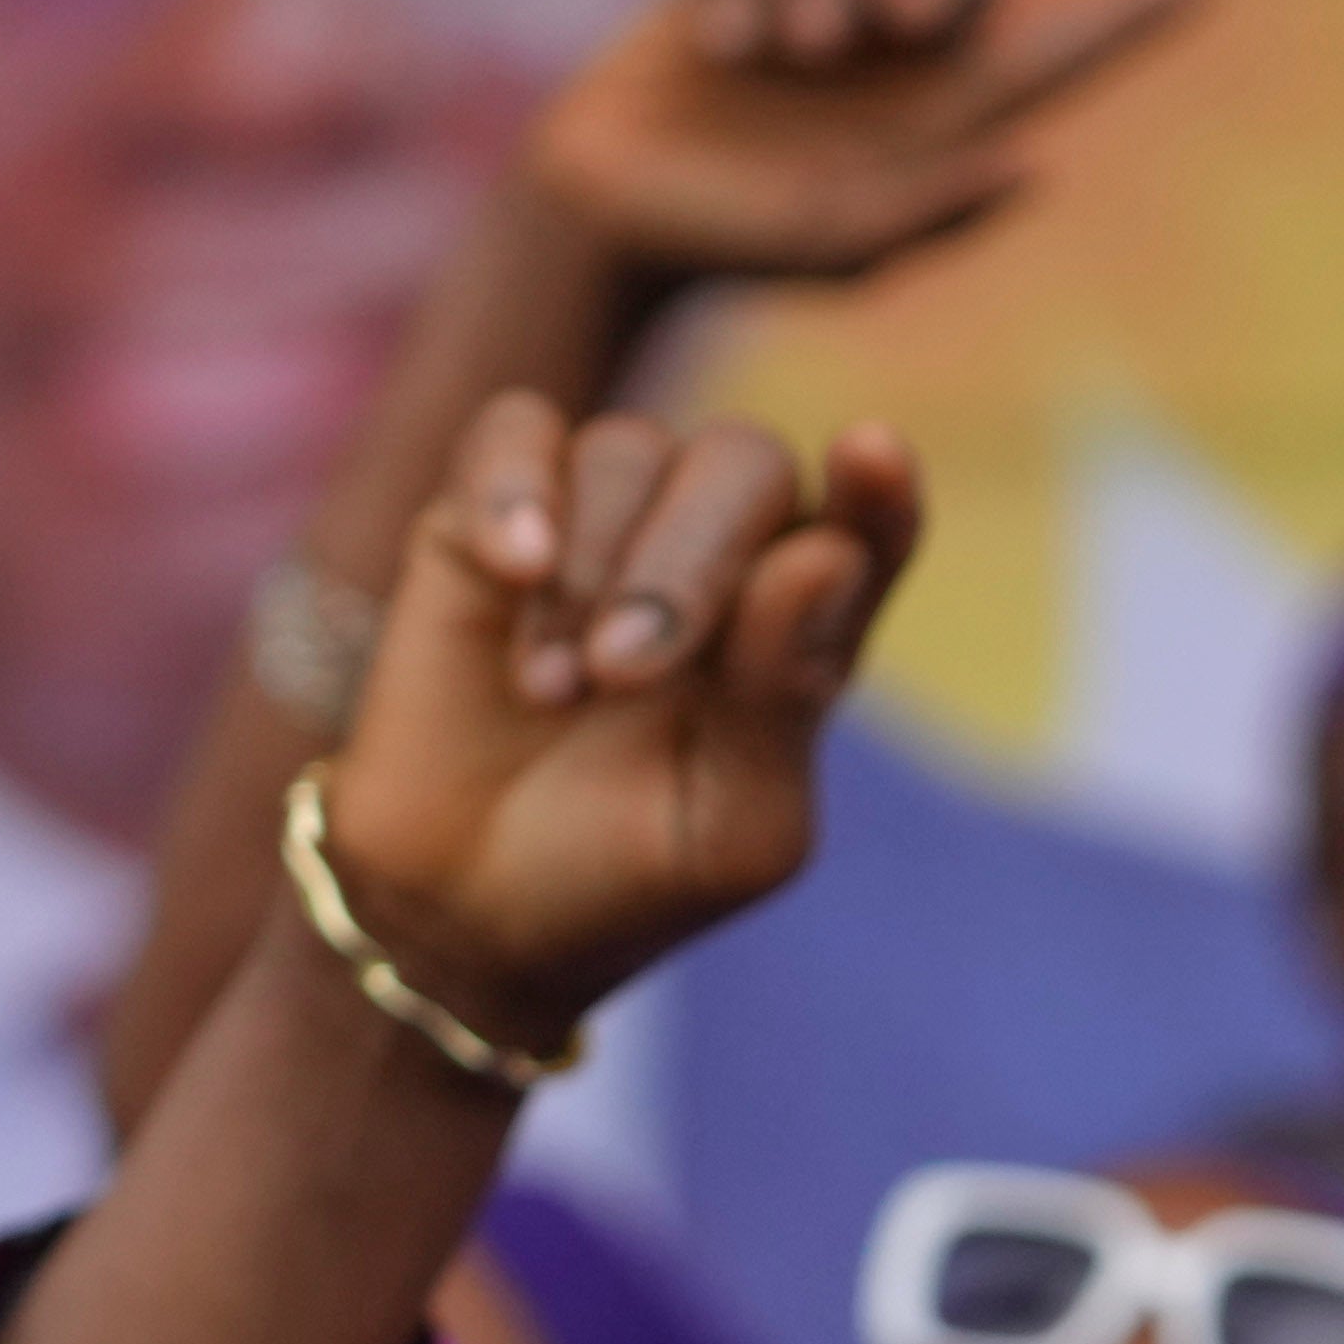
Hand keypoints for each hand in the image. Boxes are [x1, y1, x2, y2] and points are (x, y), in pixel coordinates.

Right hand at [306, 394, 926, 1041]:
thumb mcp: (729, 830)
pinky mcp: (491, 512)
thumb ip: (783, 699)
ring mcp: (607, 522)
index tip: (869, 454)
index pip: (869, 533)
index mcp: (803, 632)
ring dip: (592, 569)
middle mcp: (719, 555)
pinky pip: (518, 433)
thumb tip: (822, 551)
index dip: (878, 493)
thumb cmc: (624, 878)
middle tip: (621, 674)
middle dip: (691, 561)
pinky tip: (511, 567)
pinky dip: (515, 489)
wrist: (464, 910)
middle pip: (746, 467)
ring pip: (631, 450)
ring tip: (553, 693)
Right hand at [512, 0, 1208, 300]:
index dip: (1129, 22)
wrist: (609, 207)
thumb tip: (1038, 167)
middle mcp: (902, 68)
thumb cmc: (733, 242)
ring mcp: (832, 19)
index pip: (1058, 64)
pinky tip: (717, 48)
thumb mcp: (837, 239)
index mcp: (945, 128)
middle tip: (883, 22)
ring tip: (780, 50)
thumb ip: (933, 210)